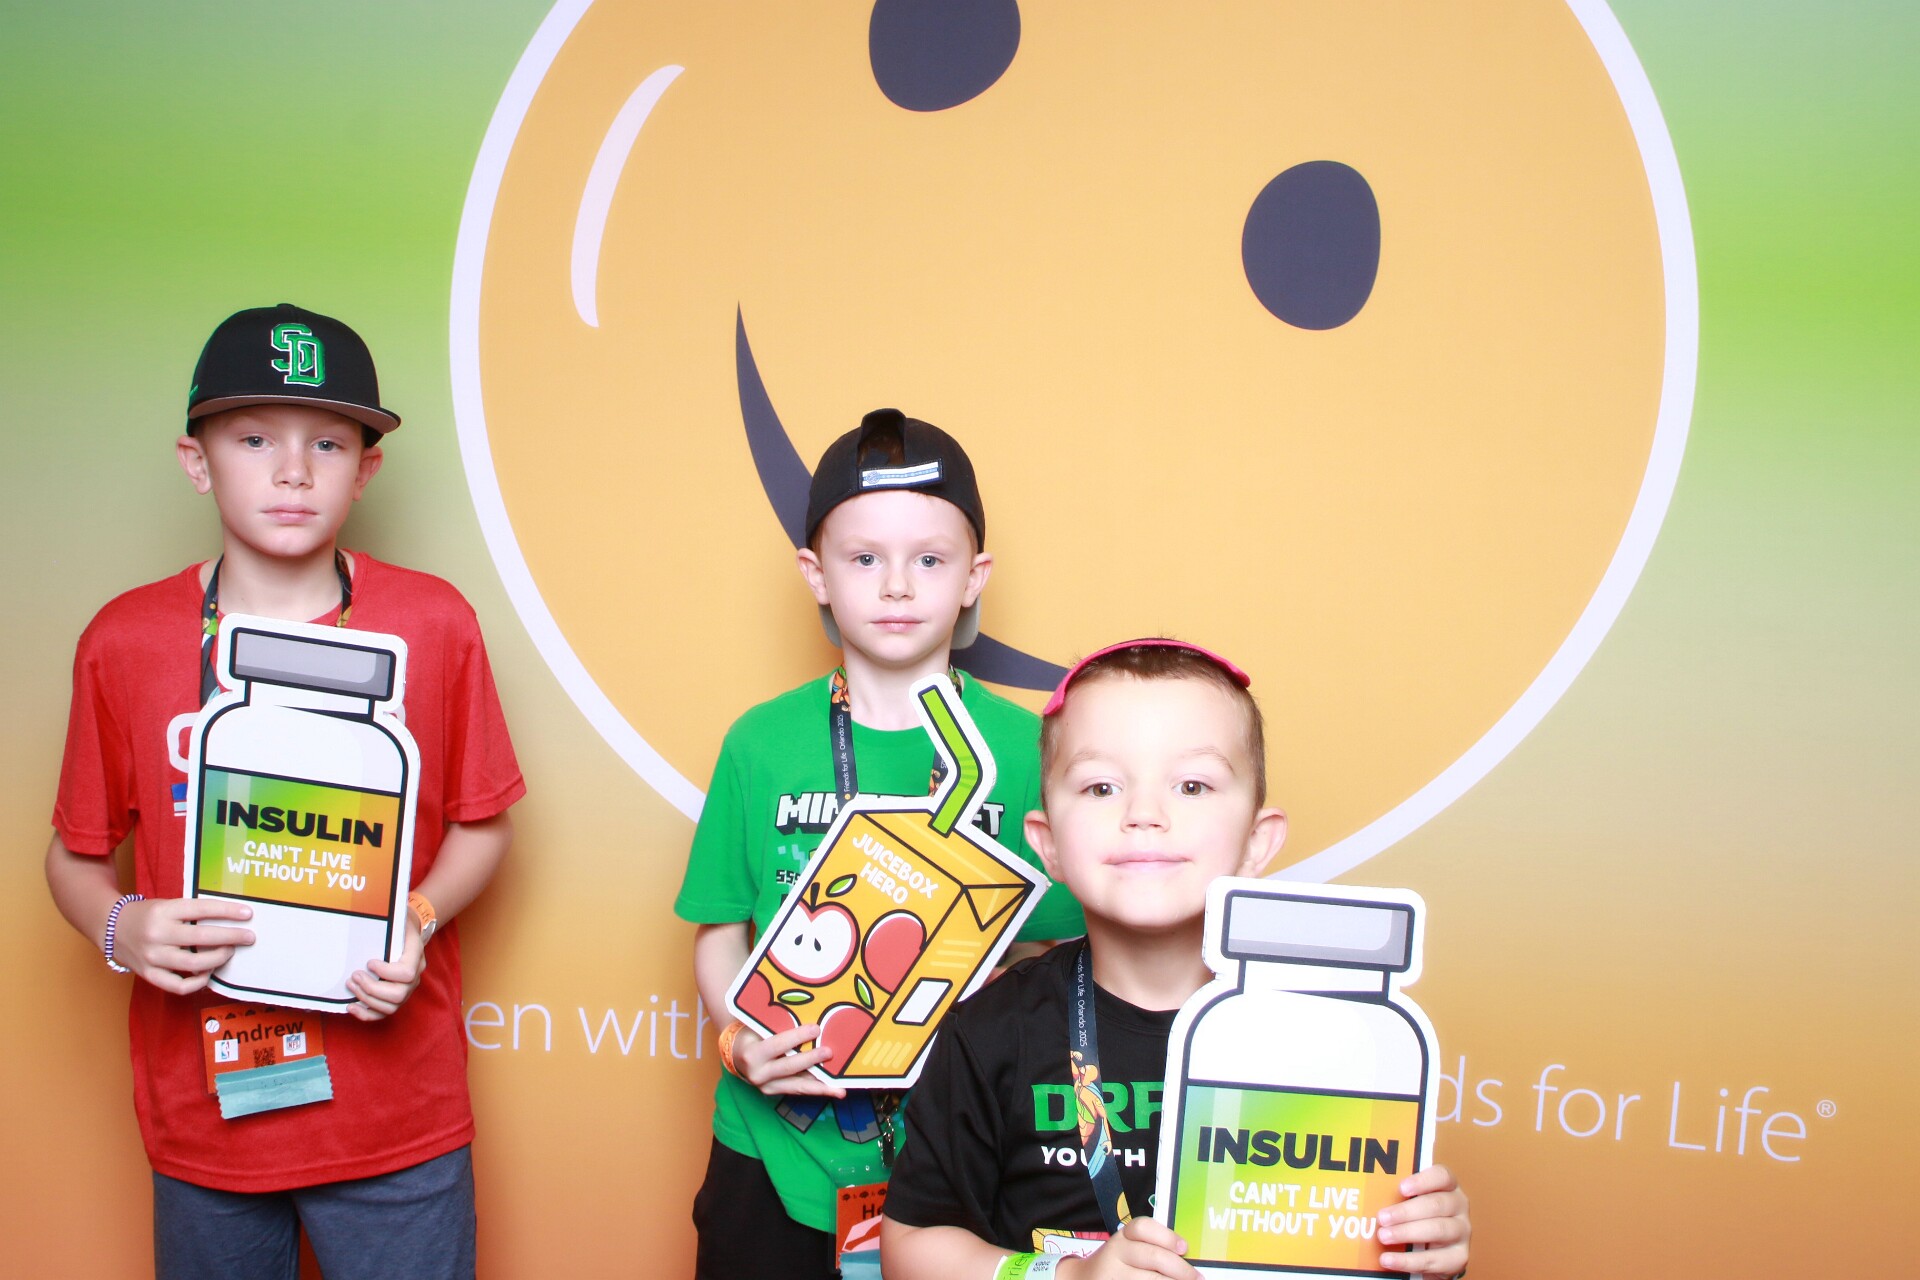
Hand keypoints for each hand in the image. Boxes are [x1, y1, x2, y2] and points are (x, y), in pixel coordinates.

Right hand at [112, 897, 253, 994]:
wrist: (112, 928)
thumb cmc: (148, 915)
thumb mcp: (168, 905)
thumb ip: (193, 913)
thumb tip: (230, 920)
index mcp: (163, 911)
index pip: (201, 909)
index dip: (228, 911)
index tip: (248, 914)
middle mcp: (157, 934)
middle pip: (201, 938)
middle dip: (231, 938)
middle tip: (248, 937)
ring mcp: (152, 956)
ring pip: (193, 964)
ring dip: (217, 959)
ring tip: (228, 952)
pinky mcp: (148, 974)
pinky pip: (178, 986)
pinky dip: (197, 983)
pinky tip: (207, 974)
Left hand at [345, 911, 425, 1020]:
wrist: (409, 930)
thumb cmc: (400, 923)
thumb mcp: (399, 917)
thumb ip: (391, 920)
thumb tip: (368, 910)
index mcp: (416, 956)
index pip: (406, 973)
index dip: (386, 972)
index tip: (369, 962)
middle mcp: (415, 976)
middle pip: (399, 994)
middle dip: (371, 988)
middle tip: (355, 975)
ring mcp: (407, 989)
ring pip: (391, 1007)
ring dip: (367, 999)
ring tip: (351, 984)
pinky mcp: (396, 997)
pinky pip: (384, 1014)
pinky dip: (366, 1014)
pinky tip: (352, 1006)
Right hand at [733, 1022, 846, 1097]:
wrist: (735, 1055)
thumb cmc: (751, 1035)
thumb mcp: (758, 1028)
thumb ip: (778, 1026)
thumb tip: (808, 1021)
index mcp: (752, 1054)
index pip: (778, 1044)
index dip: (797, 1037)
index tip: (816, 1029)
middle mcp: (758, 1074)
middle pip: (789, 1067)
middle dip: (811, 1060)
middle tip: (830, 1052)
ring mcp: (766, 1086)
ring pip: (797, 1086)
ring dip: (820, 1087)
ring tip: (840, 1090)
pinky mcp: (774, 1093)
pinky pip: (797, 1090)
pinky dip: (815, 1089)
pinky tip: (832, 1090)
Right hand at [1060, 1218, 1195, 1279]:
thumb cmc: (1116, 1265)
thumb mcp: (1126, 1249)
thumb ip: (1151, 1247)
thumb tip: (1187, 1256)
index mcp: (1122, 1238)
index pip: (1143, 1228)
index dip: (1166, 1236)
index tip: (1184, 1248)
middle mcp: (1116, 1253)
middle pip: (1153, 1256)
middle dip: (1180, 1269)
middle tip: (1197, 1277)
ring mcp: (1114, 1275)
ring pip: (1150, 1279)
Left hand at [1377, 1163, 1470, 1277]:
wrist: (1432, 1251)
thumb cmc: (1417, 1218)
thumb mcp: (1410, 1203)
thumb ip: (1397, 1197)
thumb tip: (1370, 1197)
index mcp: (1448, 1187)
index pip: (1443, 1176)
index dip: (1423, 1181)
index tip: (1401, 1188)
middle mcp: (1459, 1206)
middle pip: (1436, 1204)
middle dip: (1406, 1211)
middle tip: (1382, 1218)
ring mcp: (1462, 1232)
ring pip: (1438, 1229)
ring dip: (1407, 1233)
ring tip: (1383, 1237)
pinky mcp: (1459, 1257)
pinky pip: (1434, 1260)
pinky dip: (1408, 1261)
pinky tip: (1388, 1260)